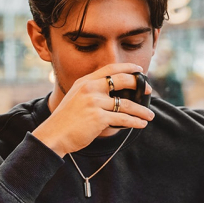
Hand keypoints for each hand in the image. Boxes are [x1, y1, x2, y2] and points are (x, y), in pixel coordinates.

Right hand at [33, 64, 154, 155]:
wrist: (53, 135)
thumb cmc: (66, 119)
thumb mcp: (76, 97)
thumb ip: (91, 91)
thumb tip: (114, 93)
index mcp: (85, 81)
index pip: (110, 68)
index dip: (128, 67)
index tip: (140, 70)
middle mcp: (90, 88)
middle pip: (122, 80)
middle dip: (139, 85)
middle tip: (149, 90)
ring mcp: (94, 102)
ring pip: (126, 104)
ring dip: (142, 110)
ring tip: (150, 115)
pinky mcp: (99, 117)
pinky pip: (123, 119)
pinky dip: (135, 122)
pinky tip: (141, 124)